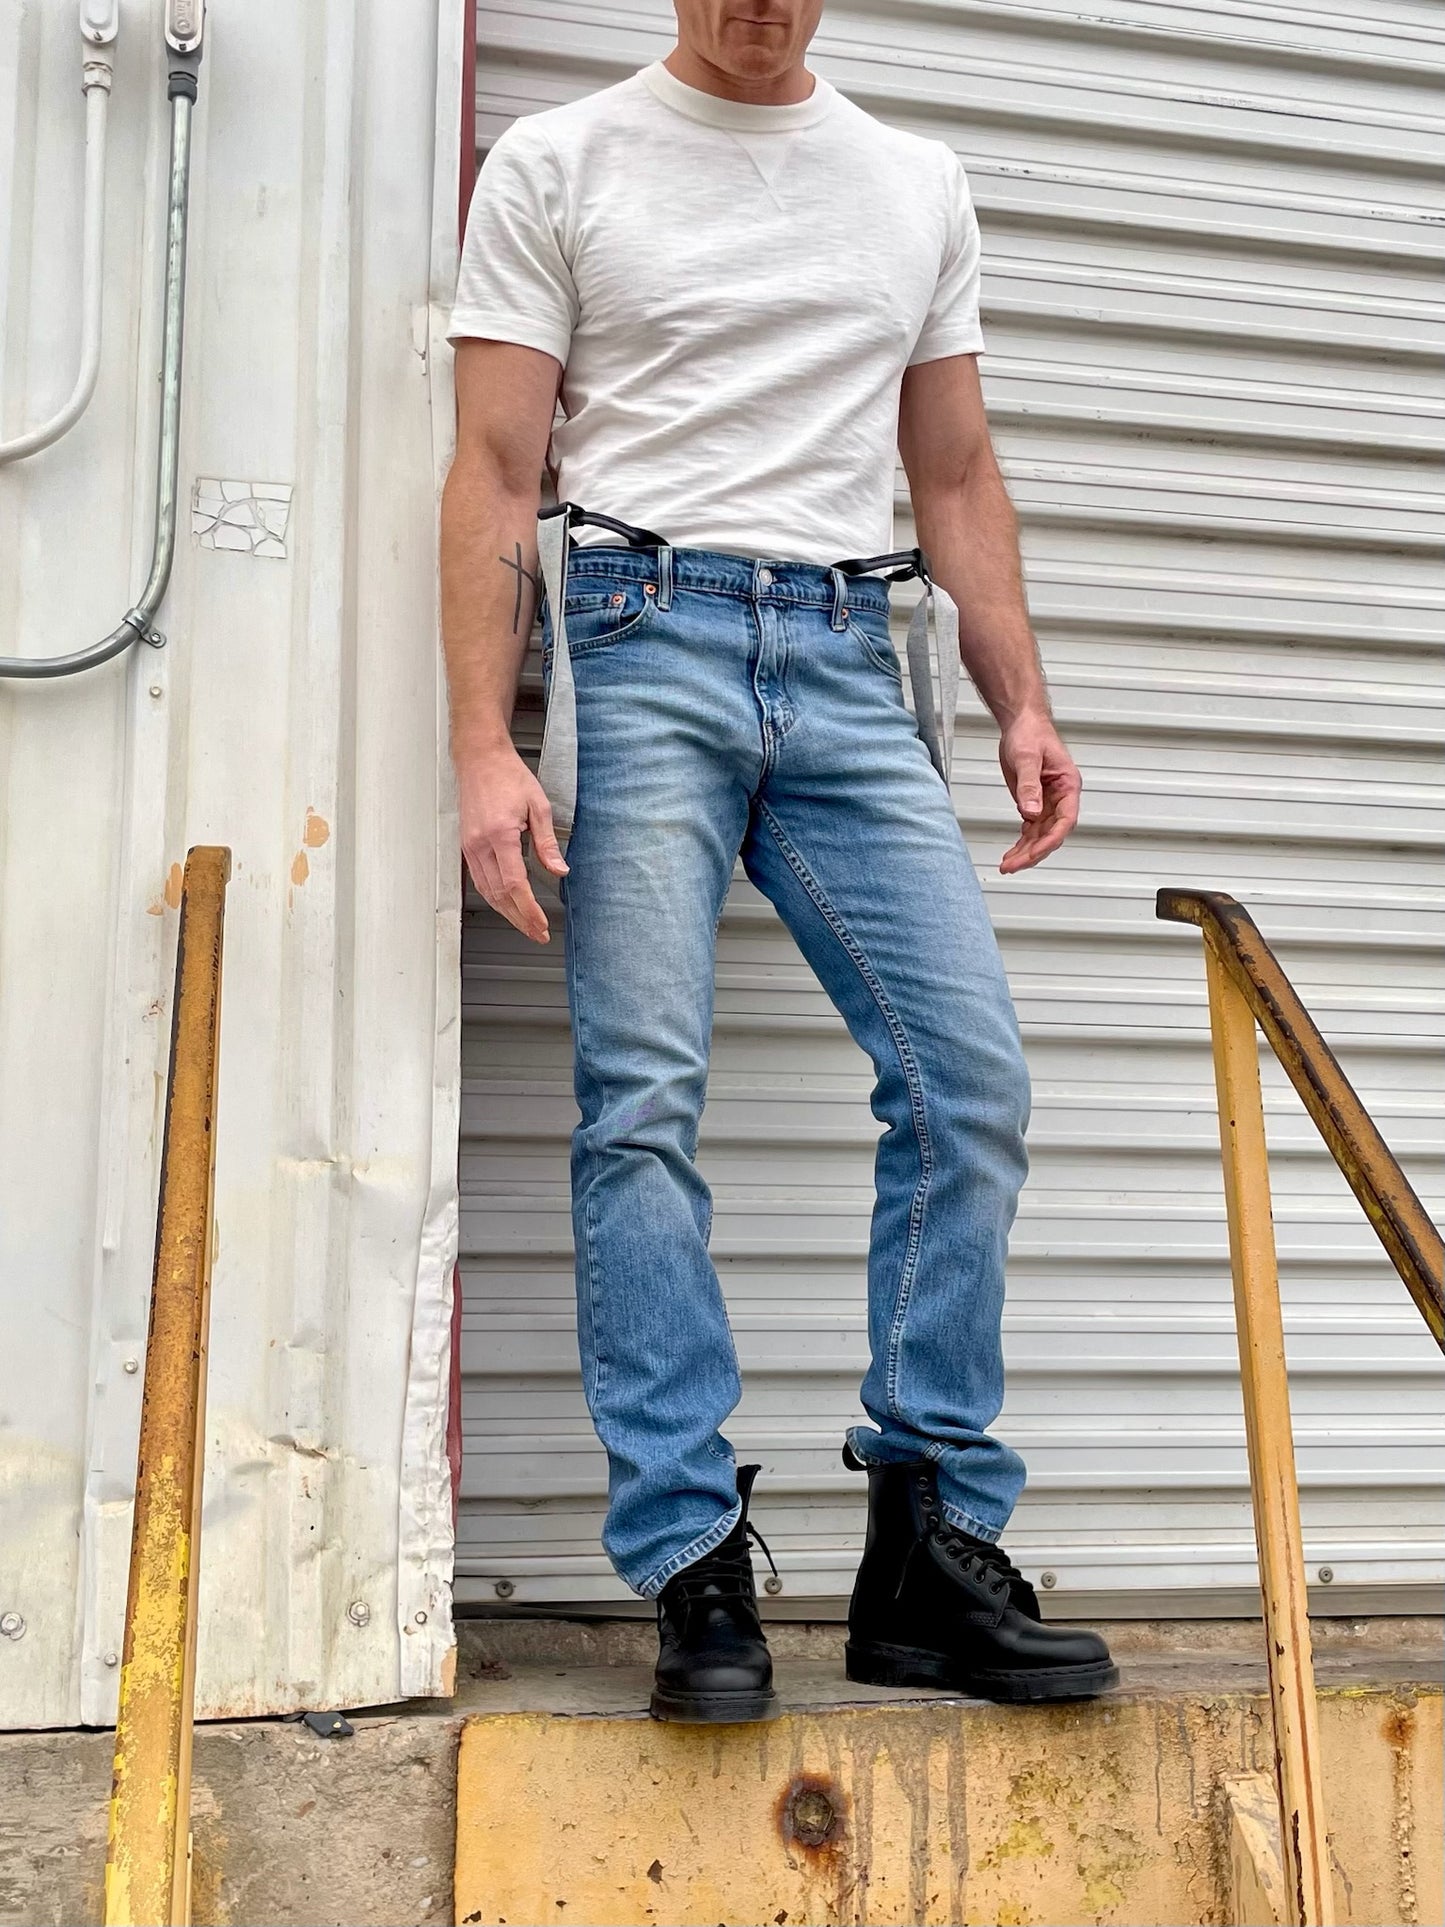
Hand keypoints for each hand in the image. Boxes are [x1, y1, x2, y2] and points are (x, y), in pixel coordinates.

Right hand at [458, 743, 567, 941]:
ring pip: (486, 891)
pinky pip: (479, 880)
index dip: (529, 909)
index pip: (514, 884)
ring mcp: (470, 846)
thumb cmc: (508, 776)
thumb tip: (559, 870)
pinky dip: (493, 897)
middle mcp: (480, 844)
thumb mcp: (538, 806)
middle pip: (499, 895)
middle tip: (537, 933)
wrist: (480, 759)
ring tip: (525, 925)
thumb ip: (547, 843)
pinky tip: (505, 905)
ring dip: (506, 912)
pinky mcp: (467, 845)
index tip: (541, 924)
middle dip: (520, 919)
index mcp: (500, 834)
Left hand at [997, 712, 1080, 873]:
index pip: (1065, 820)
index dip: (1050, 840)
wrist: (1021, 723)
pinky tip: (1012, 852)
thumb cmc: (1030, 733)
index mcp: (1068, 785)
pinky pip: (1031, 829)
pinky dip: (1022, 842)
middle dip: (1033, 852)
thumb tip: (1031, 812)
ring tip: (1007, 865)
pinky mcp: (1034, 802)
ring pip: (1040, 835)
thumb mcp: (1027, 757)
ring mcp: (1048, 802)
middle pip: (1052, 833)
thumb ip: (1029, 786)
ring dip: (1025, 852)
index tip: (1033, 853)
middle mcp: (1061, 797)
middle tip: (1012, 865)